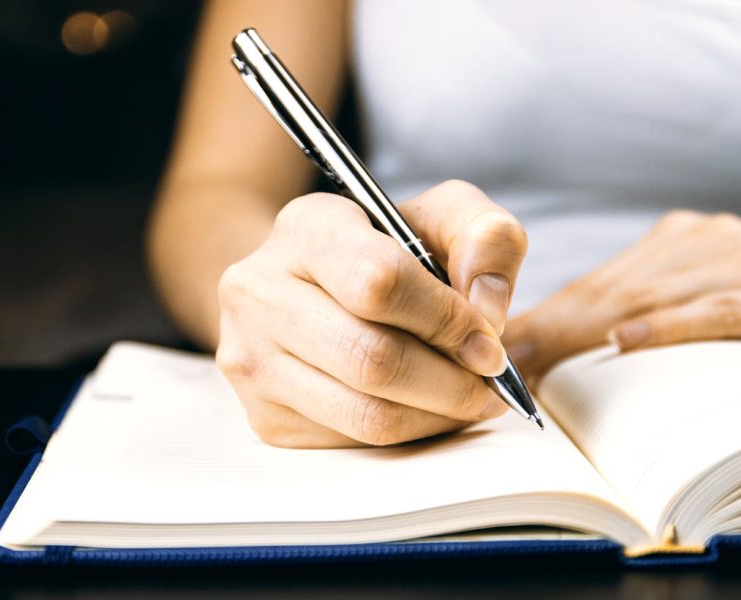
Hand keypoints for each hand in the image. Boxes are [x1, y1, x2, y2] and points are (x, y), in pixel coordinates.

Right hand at [216, 180, 527, 447]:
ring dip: (437, 416)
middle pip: (373, 359)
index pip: (378, 281)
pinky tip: (424, 408)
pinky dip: (408, 434)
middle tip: (488, 382)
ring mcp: (253, 359)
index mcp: (306, 227)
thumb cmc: (384, 253)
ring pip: (366, 414)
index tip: (487, 341)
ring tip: (467, 398)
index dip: (446, 319)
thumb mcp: (441, 219)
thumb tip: (488, 310)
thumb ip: (486, 239)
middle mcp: (260, 291)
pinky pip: (354, 443)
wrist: (307, 288)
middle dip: (451, 381)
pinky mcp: (265, 417)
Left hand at [503, 210, 740, 377]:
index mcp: (680, 243)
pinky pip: (721, 309)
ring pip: (651, 298)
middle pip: (609, 290)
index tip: (494, 350)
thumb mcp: (713, 289)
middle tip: (492, 364)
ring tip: (531, 364)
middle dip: (546, 330)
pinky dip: (672, 326)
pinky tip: (628, 339)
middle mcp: (703, 242)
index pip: (597, 284)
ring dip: (585, 333)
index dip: (544, 318)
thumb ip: (655, 307)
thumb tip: (580, 353)